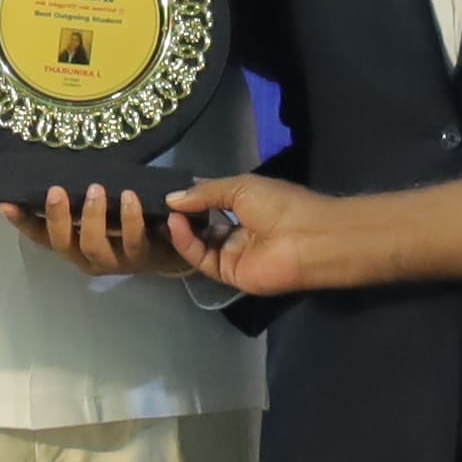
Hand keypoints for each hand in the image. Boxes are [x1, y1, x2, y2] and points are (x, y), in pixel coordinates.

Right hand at [19, 185, 180, 280]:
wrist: (172, 246)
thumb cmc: (127, 220)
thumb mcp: (101, 209)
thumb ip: (80, 197)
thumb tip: (56, 169)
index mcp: (73, 245)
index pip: (40, 236)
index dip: (22, 222)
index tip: (6, 203)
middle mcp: (86, 257)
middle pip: (62, 244)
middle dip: (57, 217)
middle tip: (56, 189)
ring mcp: (113, 261)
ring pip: (93, 245)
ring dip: (92, 217)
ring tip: (96, 189)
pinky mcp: (139, 258)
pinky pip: (132, 240)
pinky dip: (130, 218)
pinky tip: (130, 196)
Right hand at [155, 171, 370, 297]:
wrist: (309, 238)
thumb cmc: (280, 205)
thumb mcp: (240, 187)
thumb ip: (205, 192)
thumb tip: (171, 198)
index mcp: (244, 207)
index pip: (209, 203)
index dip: (187, 197)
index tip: (162, 189)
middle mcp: (236, 231)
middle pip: (200, 225)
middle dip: (178, 215)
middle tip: (152, 204)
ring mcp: (232, 254)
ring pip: (198, 244)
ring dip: (179, 228)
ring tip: (162, 212)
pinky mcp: (229, 274)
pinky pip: (202, 259)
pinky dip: (186, 243)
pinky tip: (176, 225)